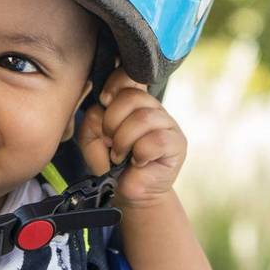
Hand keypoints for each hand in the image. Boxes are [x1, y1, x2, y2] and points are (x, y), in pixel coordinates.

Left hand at [76, 69, 185, 207]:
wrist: (128, 192)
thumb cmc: (112, 164)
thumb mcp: (92, 140)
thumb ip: (92, 120)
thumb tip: (102, 108)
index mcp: (134, 103)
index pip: (128, 78)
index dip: (114, 85)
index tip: (104, 101)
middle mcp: (153, 108)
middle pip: (132, 97)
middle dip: (112, 121)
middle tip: (110, 141)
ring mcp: (168, 124)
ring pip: (143, 118)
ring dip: (124, 140)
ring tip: (121, 155)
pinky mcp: (177, 143)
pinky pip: (156, 140)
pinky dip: (141, 153)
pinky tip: (139, 162)